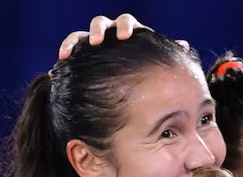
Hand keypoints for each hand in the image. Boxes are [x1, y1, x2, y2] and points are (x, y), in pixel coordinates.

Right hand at [57, 14, 189, 60]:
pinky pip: (71, 48)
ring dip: (77, 40)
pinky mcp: (82, 52)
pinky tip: (58, 65)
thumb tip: (183, 45)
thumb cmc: (145, 72)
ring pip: (83, 34)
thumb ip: (166, 52)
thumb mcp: (155, 63)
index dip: (126, 27)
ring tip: (70, 52)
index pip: (128, 23)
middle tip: (98, 41)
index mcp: (130, 34)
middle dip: (100, 30)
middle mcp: (111, 35)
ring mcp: (95, 43)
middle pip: (103, 23)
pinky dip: (66, 52)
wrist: (130, 87)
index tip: (125, 37)